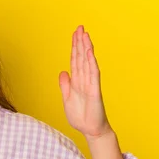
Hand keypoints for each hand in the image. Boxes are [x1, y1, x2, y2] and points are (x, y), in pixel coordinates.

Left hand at [58, 25, 111, 139]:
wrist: (90, 130)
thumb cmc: (81, 117)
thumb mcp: (67, 99)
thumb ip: (65, 85)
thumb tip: (63, 71)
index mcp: (76, 82)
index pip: (75, 60)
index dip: (74, 47)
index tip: (75, 34)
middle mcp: (84, 80)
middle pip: (81, 57)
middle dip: (80, 42)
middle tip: (80, 27)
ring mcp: (90, 84)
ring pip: (87, 62)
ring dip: (86, 48)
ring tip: (85, 34)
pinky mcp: (95, 91)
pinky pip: (93, 74)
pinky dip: (90, 63)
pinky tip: (89, 52)